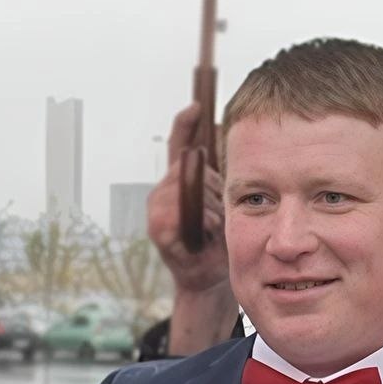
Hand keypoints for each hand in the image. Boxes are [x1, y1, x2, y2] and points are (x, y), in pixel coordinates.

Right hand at [147, 103, 228, 292]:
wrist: (208, 277)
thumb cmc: (217, 239)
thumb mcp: (222, 201)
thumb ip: (217, 174)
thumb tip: (223, 136)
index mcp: (178, 181)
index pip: (179, 144)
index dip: (186, 124)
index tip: (197, 106)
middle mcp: (164, 190)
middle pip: (191, 166)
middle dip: (215, 183)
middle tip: (222, 208)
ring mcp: (158, 208)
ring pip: (191, 187)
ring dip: (212, 204)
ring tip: (217, 224)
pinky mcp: (159, 228)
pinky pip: (185, 211)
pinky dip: (204, 220)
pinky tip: (209, 231)